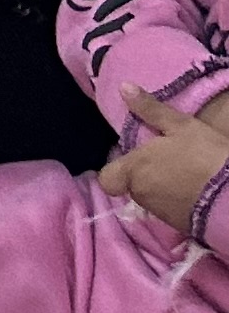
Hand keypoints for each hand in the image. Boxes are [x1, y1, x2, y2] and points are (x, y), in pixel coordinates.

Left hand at [103, 87, 228, 237]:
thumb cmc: (205, 156)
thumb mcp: (181, 126)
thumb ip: (150, 109)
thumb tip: (123, 86)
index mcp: (134, 171)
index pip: (107, 179)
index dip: (118, 170)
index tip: (135, 159)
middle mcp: (141, 195)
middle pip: (133, 186)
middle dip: (146, 175)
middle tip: (168, 160)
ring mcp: (161, 213)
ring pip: (152, 199)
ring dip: (163, 188)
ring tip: (187, 174)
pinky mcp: (181, 226)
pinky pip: (172, 212)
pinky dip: (179, 202)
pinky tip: (197, 191)